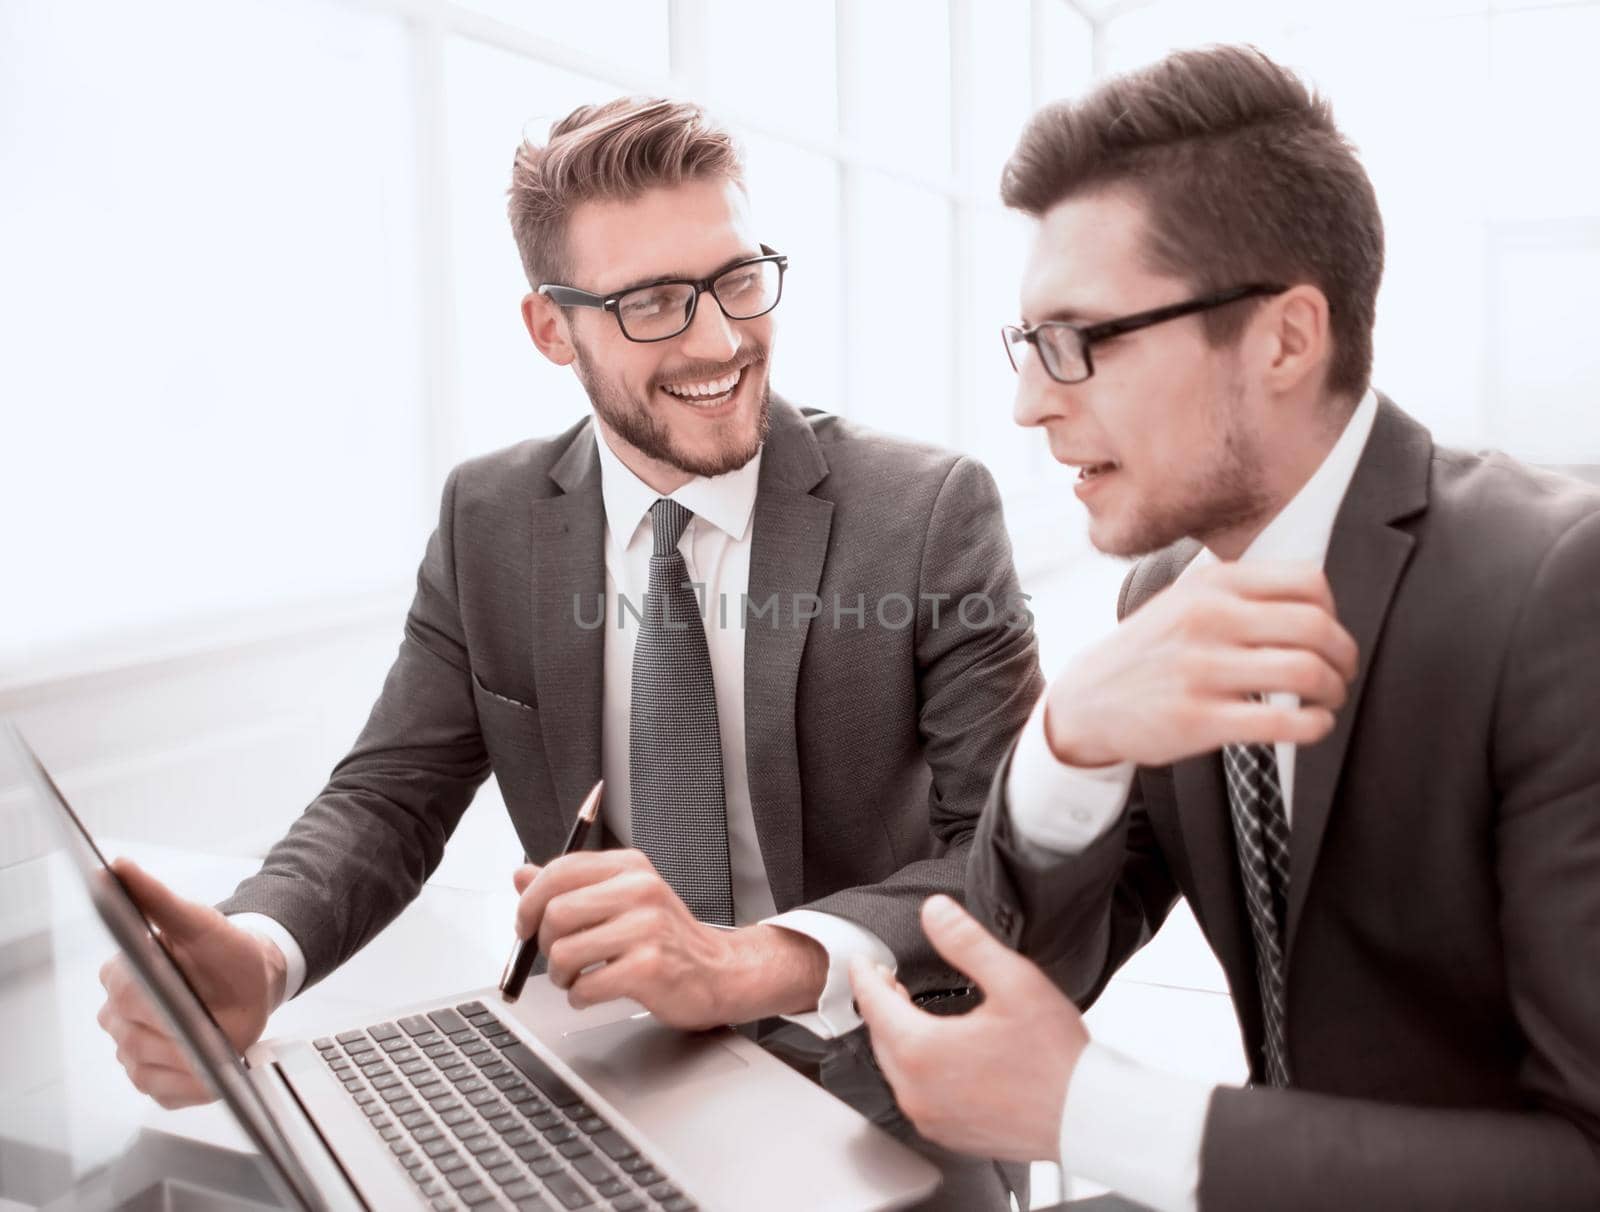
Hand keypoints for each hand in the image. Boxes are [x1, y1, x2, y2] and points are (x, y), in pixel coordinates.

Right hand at [96, 858, 285, 1107]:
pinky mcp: (153, 1080)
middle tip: (210, 1016)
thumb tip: (116, 867)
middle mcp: (117, 1016)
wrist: (252, 980)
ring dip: (188, 1057)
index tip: (184, 995)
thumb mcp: (197, 920)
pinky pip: (165, 1092)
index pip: (126, 993)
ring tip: (215, 1039)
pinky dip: (193, 1085)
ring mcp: (132, 1051)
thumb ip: (156, 897)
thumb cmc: (223, 951)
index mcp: (120, 975)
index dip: (158, 997)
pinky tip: (213, 1068)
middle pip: (135, 1036)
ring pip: (147, 1067)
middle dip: (178, 1028)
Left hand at [512, 850, 825, 1029]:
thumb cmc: (666, 938)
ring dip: (561, 976)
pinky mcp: (649, 967)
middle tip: (559, 959)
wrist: (719, 972)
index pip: (560, 870)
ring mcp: (647, 927)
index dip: (530, 901)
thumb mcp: (622, 899)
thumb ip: (572, 887)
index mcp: (630, 867)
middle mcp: (640, 889)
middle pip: (556, 912)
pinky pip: (586, 986)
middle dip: (545, 944)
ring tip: (578, 979)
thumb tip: (521, 875)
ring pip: (565, 951)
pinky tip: (594, 993)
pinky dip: (580, 998)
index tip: (526, 924)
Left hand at [850, 895, 1086, 1161]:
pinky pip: (915, 1095)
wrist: (1085, 1115)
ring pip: (895, 1068)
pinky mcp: (947, 1133)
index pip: (874, 1003)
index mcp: (922, 1050)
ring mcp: (930, 1117)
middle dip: (880, 1004)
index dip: (865, 975)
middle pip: (880, 1037)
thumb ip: (966, 942)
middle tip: (887, 980)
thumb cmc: (1055, 1058)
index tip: (862, 961)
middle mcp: (917, 1090)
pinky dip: (915, 1069)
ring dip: (896, 1036)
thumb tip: (935, 912)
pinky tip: (936, 1054)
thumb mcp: (1013, 981)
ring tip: (907, 1011)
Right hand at [1045, 560, 1358, 767]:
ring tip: (1328, 699)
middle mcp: (1206, 619)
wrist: (1087, 700)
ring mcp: (1200, 669)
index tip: (1328, 634)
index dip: (1334, 612)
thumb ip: (1240, 593)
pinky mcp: (1198, 718)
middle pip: (1316, 627)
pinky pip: (1282, 721)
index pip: (1308, 582)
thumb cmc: (1149, 653)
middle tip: (1342, 672)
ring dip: (1334, 690)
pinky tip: (1314, 725)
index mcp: (1210, 584)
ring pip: (1305, 672)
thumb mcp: (1183, 601)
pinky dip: (1315, 725)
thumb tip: (1317, 603)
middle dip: (1345, 656)